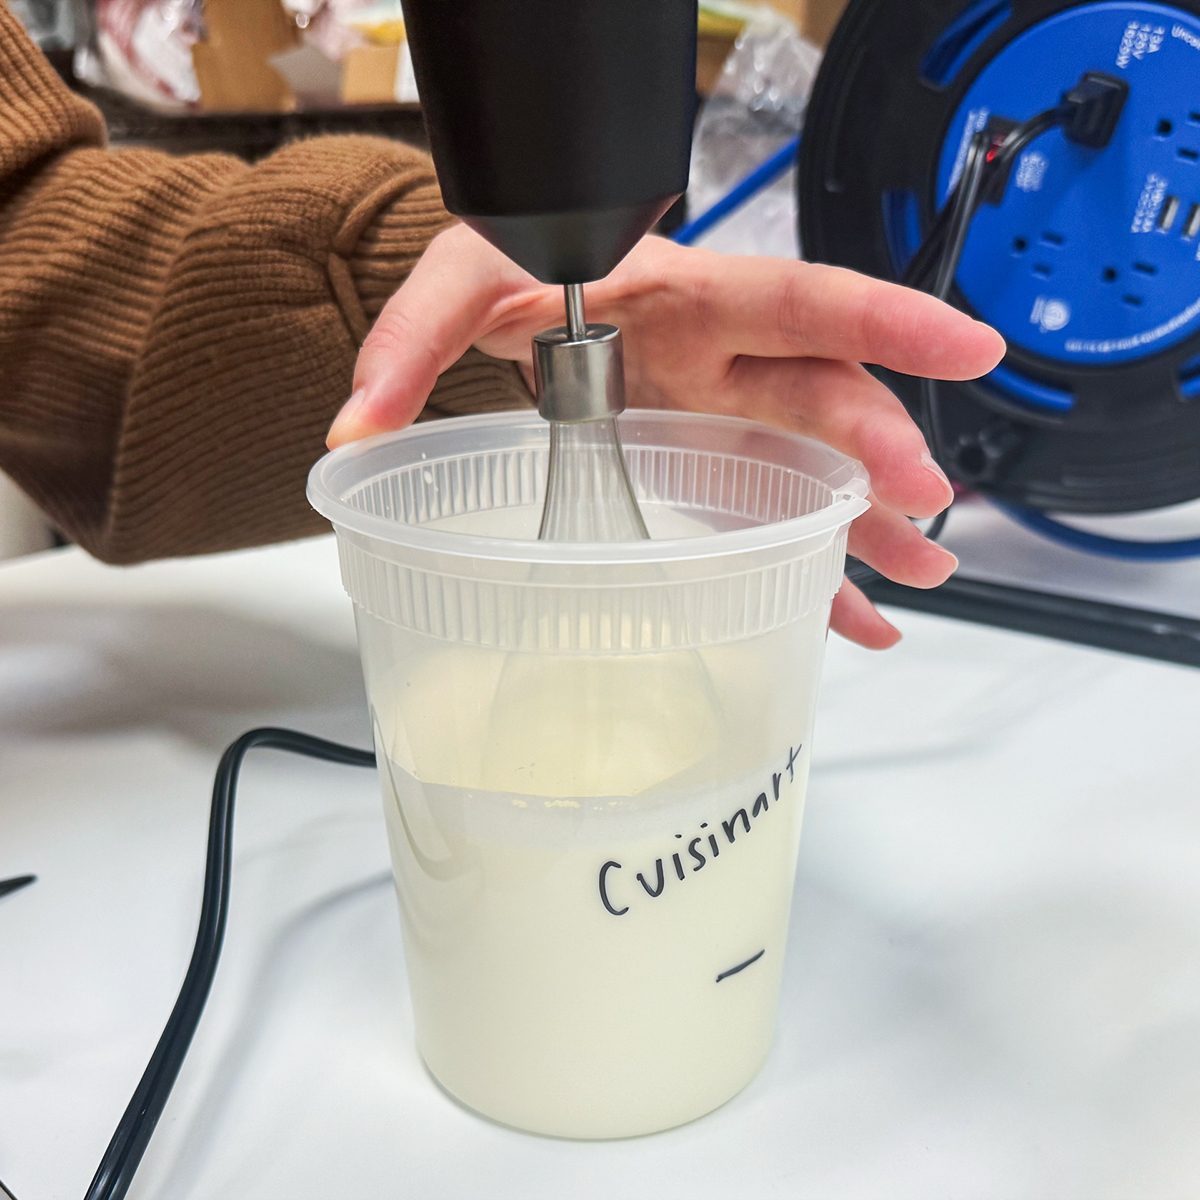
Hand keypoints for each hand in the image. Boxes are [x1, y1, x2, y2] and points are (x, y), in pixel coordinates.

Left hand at [330, 224, 1004, 649]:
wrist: (516, 289)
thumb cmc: (512, 268)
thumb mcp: (461, 279)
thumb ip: (410, 344)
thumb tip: (357, 429)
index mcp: (686, 296)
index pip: (799, 298)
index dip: (886, 320)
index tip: (965, 348)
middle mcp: (723, 359)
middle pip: (821, 398)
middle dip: (875, 449)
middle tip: (917, 508)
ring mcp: (722, 416)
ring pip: (815, 469)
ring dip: (866, 525)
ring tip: (918, 577)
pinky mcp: (706, 464)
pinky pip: (773, 516)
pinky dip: (813, 567)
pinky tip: (849, 614)